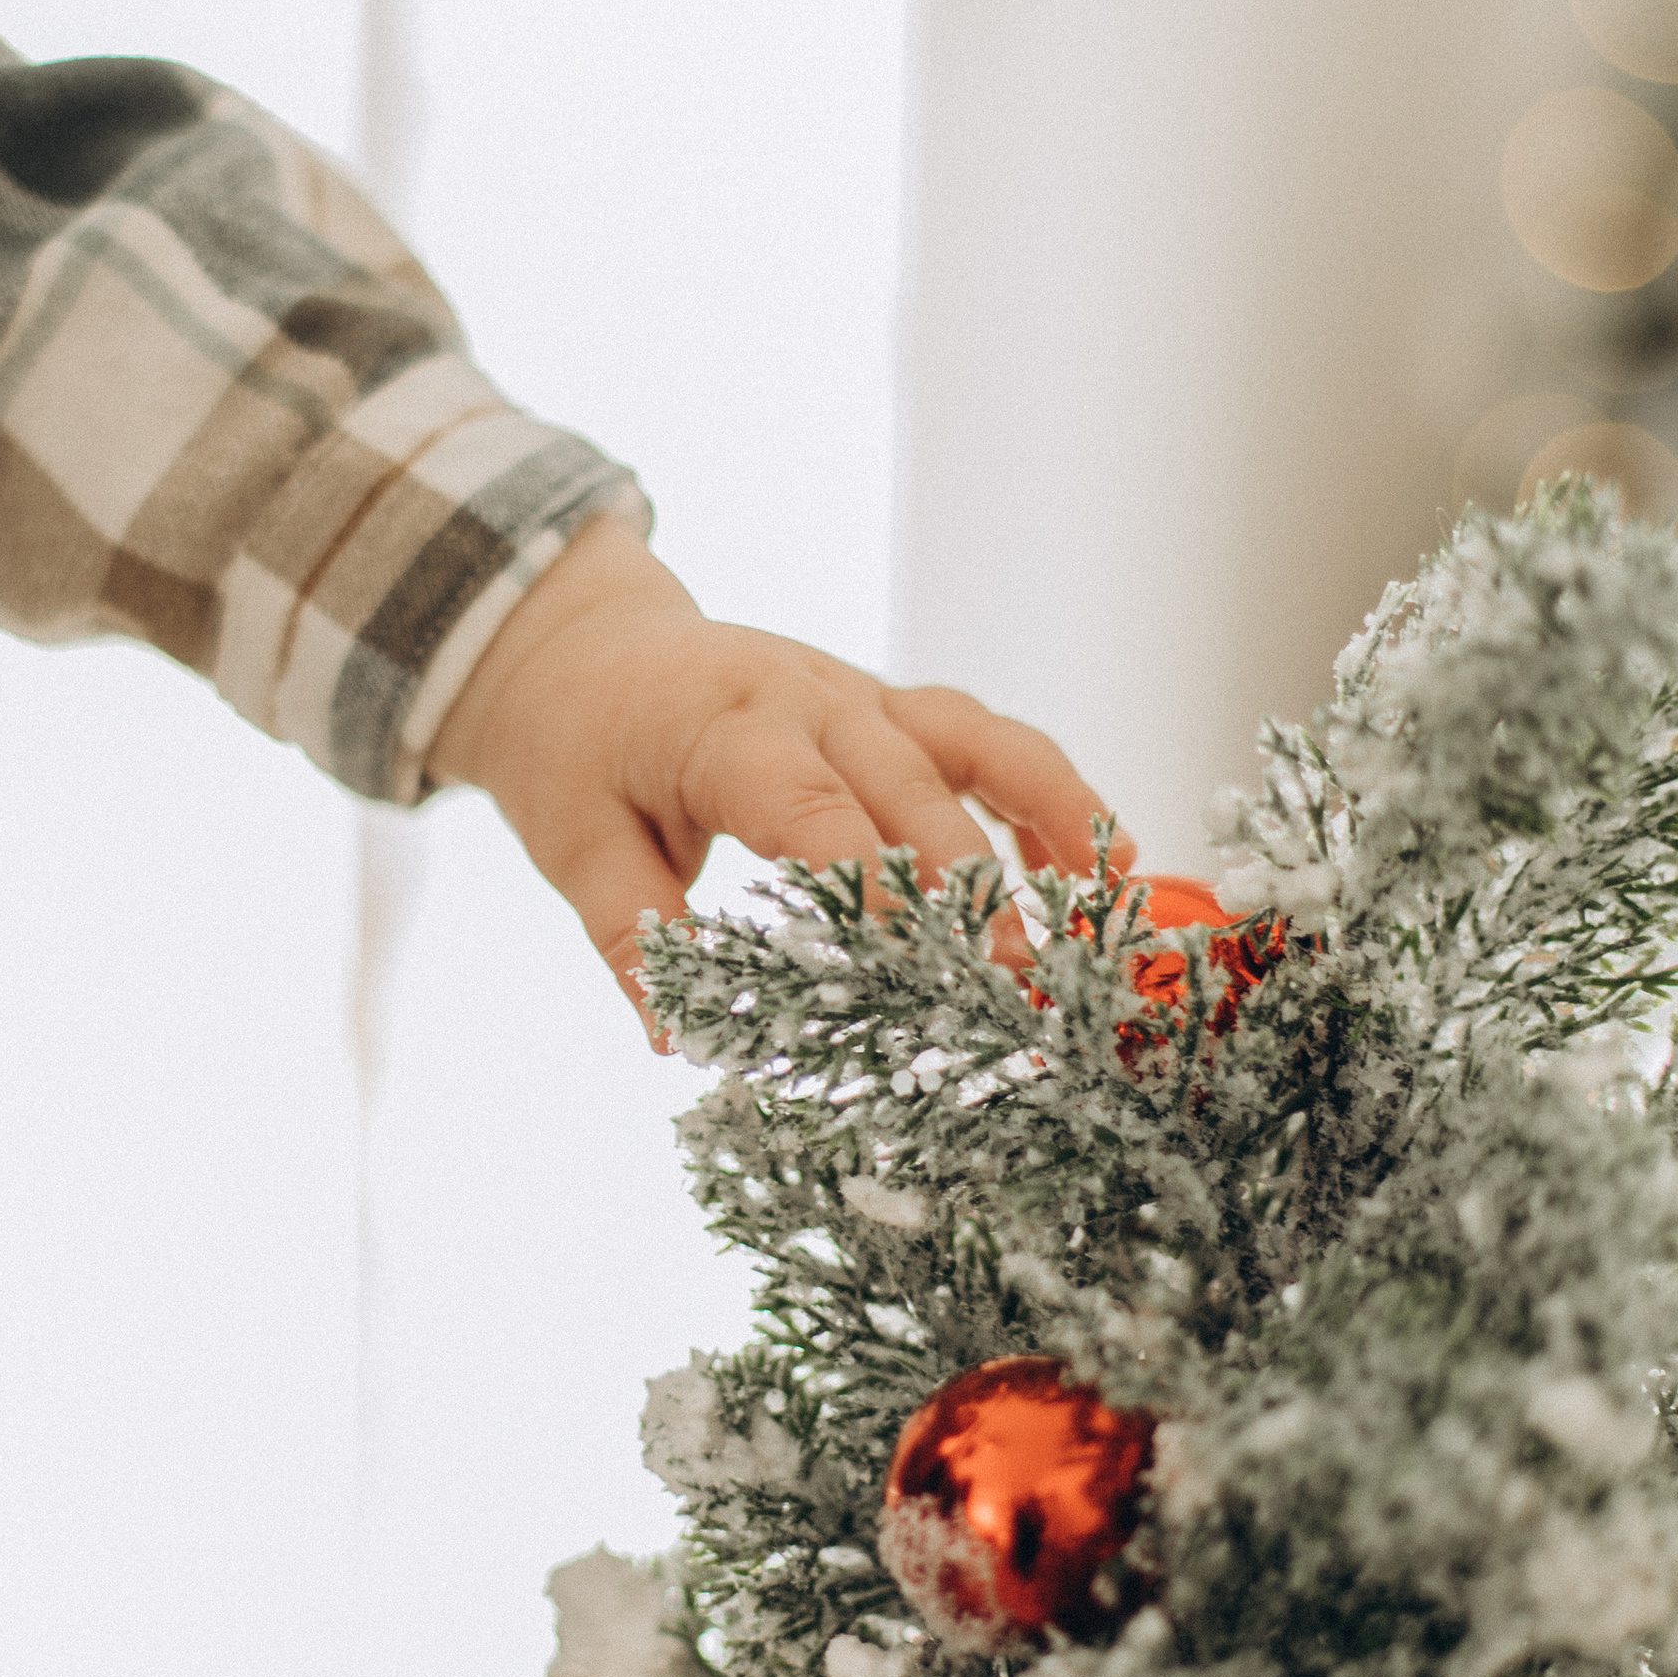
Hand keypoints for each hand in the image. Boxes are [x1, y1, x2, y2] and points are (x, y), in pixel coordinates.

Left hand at [427, 519, 1131, 1038]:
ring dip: (1046, 819)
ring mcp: (859, 696)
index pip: (813, 807)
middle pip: (910, 790)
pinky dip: (1046, 793)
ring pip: (974, 746)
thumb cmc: (576, 745)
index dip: (872, 889)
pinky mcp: (889, 708)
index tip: (918, 972)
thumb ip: (631, 931)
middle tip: (1015, 987)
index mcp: (724, 727)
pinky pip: (984, 741)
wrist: (581, 642)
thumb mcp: (573, 840)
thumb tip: (674, 1034)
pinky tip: (1099, 861)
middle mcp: (808, 699)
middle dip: (967, 889)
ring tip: (1104, 899)